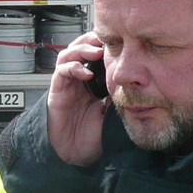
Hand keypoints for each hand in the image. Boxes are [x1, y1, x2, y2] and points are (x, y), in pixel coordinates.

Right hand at [46, 33, 107, 166]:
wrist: (76, 153)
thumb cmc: (93, 135)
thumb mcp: (114, 110)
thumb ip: (120, 94)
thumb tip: (136, 81)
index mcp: (92, 81)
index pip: (95, 54)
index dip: (103, 44)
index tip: (119, 40)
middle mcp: (77, 79)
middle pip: (80, 48)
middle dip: (91, 40)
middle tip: (106, 39)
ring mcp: (66, 84)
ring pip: (67, 55)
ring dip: (81, 50)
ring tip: (95, 52)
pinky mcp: (57, 92)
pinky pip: (61, 73)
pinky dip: (72, 68)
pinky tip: (85, 73)